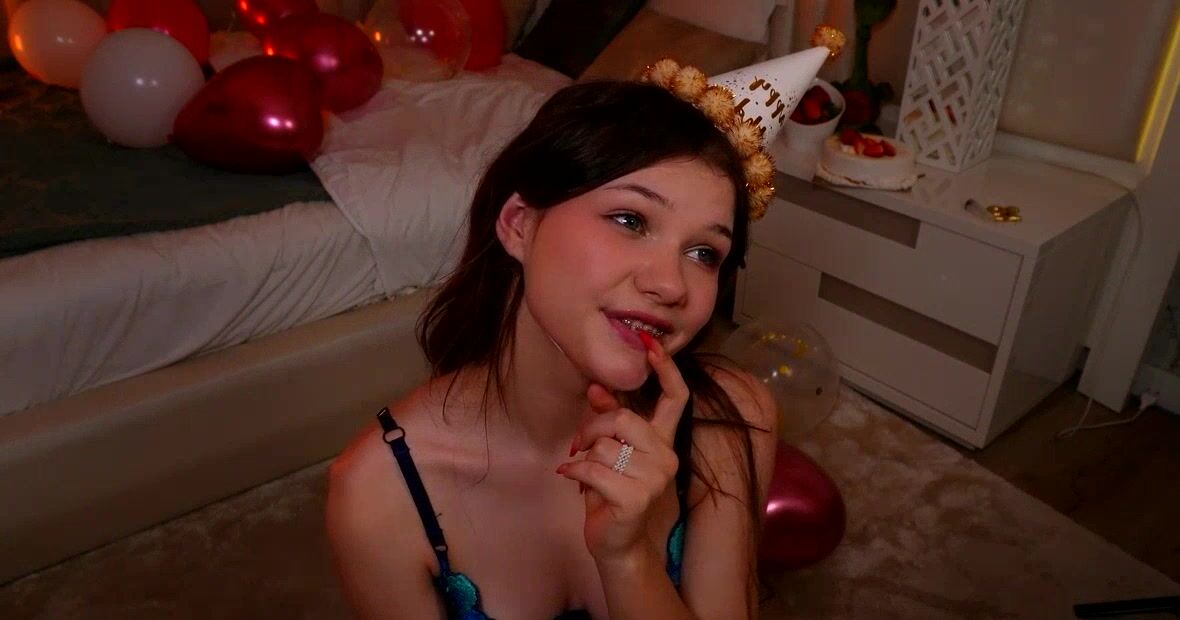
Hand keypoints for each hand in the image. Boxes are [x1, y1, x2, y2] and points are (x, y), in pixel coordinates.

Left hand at [556, 332, 689, 562]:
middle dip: (593, 428)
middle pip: (624, 418)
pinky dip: (574, 472)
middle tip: (580, 444)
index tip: (649, 342)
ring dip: (584, 456)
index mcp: (663, 441)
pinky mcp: (635, 498)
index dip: (665, 369)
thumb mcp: (611, 450)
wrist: (617, 543)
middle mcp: (666, 457)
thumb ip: (608, 419)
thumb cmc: (612, 493)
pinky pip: (592, 469)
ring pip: (605, 446)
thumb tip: (596, 386)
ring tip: (584, 471)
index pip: (676, 398)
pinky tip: (572, 479)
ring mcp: (654, 479)